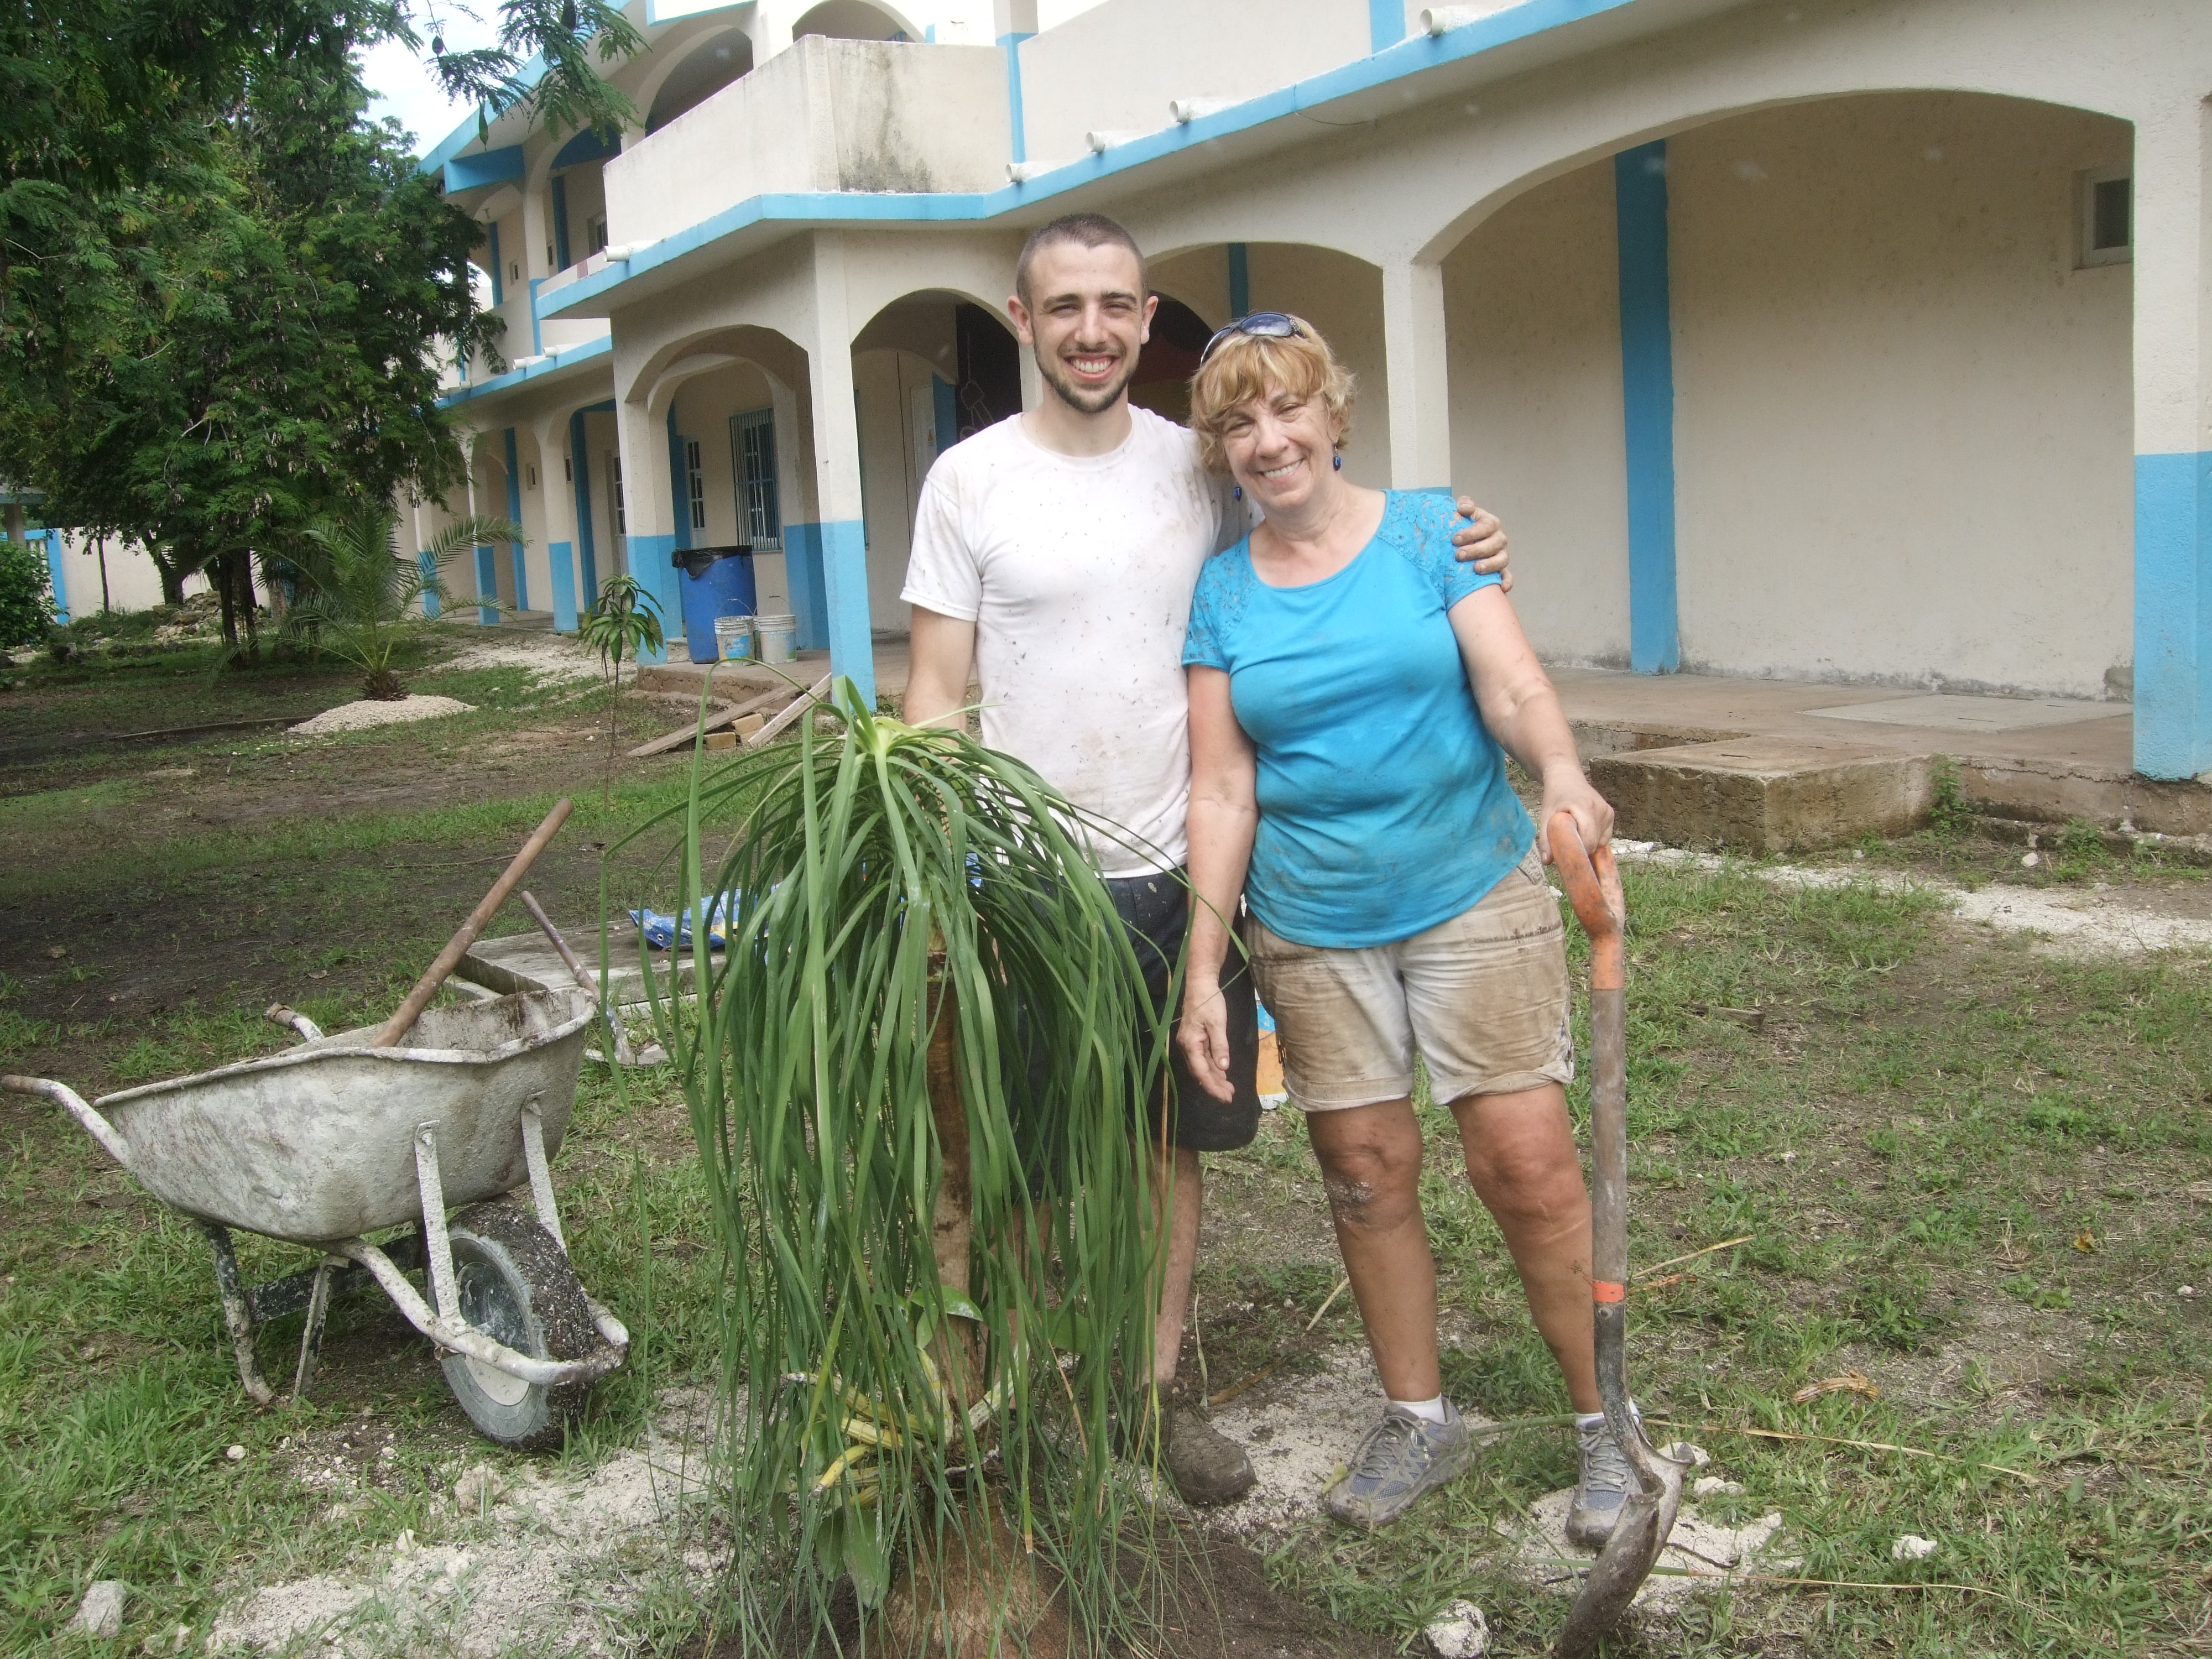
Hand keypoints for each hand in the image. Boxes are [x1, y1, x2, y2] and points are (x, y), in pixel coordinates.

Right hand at [1177, 978, 1237, 1103]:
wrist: (1200, 984)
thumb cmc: (1209, 1001)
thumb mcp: (1217, 1023)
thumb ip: (1220, 1046)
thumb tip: (1223, 1067)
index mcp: (1190, 1044)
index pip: (1201, 1072)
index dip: (1213, 1086)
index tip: (1225, 1097)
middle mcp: (1186, 1046)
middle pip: (1200, 1072)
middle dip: (1214, 1086)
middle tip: (1230, 1096)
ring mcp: (1189, 1044)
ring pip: (1201, 1067)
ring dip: (1215, 1078)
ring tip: (1228, 1089)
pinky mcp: (1194, 1040)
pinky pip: (1203, 1059)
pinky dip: (1213, 1067)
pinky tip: (1222, 1074)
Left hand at [1449, 498, 1510, 593]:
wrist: (1463, 543)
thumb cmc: (1463, 527)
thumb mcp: (1463, 513)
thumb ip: (1464, 505)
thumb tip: (1463, 507)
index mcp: (1490, 523)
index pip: (1486, 525)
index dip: (1472, 532)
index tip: (1455, 539)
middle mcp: (1498, 538)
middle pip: (1494, 543)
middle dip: (1477, 549)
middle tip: (1459, 555)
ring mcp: (1501, 554)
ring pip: (1502, 559)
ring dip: (1490, 565)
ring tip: (1476, 568)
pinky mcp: (1501, 570)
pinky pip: (1508, 576)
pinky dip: (1507, 581)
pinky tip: (1501, 588)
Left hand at [1535, 766, 1614, 864]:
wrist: (1566, 779)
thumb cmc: (1555, 798)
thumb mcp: (1546, 816)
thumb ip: (1546, 839)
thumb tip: (1547, 862)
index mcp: (1583, 807)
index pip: (1588, 840)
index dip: (1579, 852)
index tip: (1568, 857)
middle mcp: (1599, 809)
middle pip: (1594, 843)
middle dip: (1581, 850)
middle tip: (1568, 846)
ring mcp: (1607, 811)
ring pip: (1600, 842)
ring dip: (1588, 844)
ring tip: (1575, 833)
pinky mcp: (1611, 814)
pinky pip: (1605, 837)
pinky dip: (1595, 839)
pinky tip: (1584, 830)